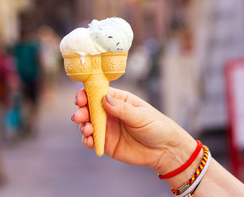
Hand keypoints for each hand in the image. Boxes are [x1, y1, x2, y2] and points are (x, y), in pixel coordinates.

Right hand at [71, 87, 196, 173]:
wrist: (164, 151)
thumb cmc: (156, 127)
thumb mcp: (141, 116)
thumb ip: (122, 109)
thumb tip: (104, 98)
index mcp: (119, 100)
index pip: (98, 93)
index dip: (87, 94)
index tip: (81, 99)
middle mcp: (109, 112)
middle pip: (89, 108)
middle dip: (81, 111)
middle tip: (79, 116)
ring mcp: (106, 127)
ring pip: (87, 124)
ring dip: (82, 125)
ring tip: (87, 130)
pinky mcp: (105, 143)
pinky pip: (91, 140)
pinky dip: (86, 140)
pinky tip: (89, 140)